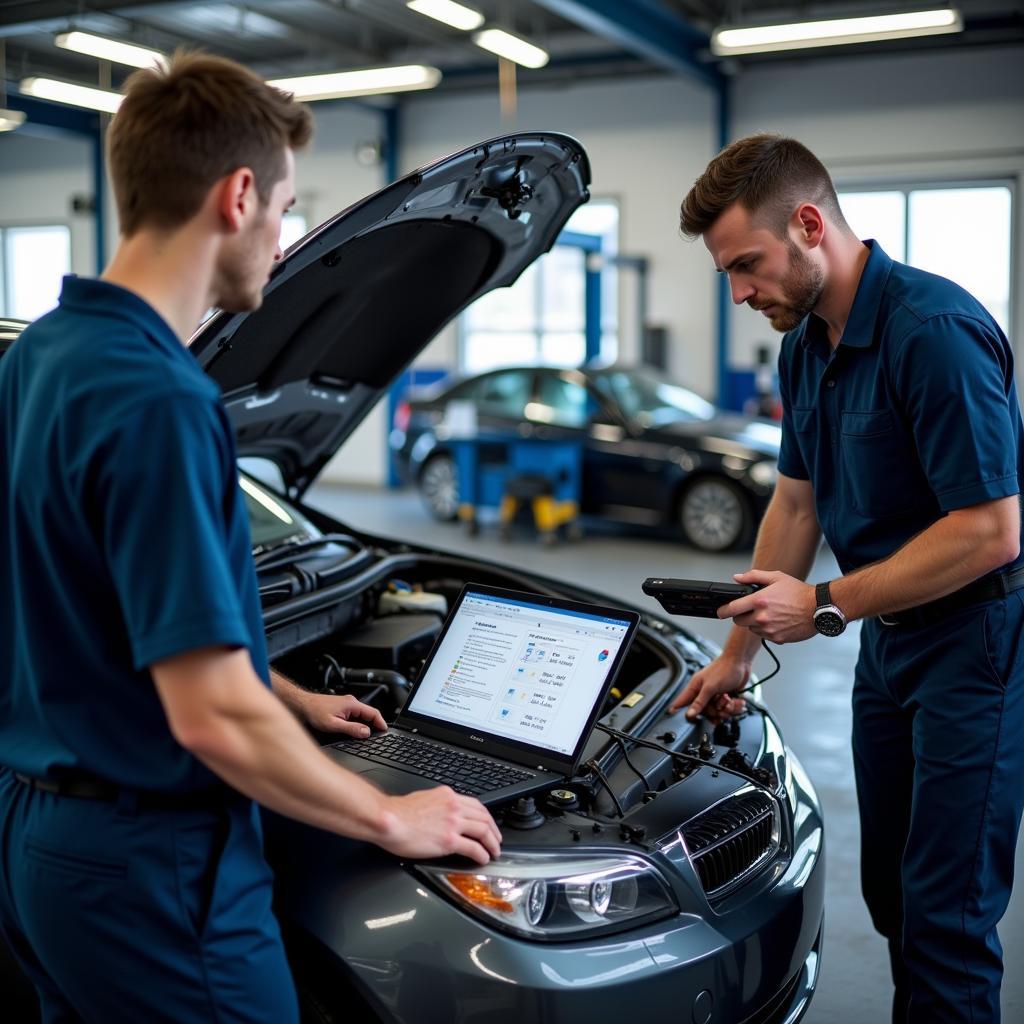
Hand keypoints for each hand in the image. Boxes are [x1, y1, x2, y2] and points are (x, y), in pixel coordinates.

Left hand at [297, 692, 387, 737]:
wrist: (302, 704)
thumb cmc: (314, 712)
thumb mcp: (333, 725)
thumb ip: (351, 729)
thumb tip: (366, 733)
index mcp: (352, 704)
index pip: (373, 713)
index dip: (381, 723)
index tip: (385, 731)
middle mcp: (351, 702)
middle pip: (369, 713)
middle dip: (375, 724)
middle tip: (378, 735)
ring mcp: (347, 704)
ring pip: (362, 714)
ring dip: (367, 723)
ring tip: (369, 734)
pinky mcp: (342, 707)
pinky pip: (356, 714)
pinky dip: (359, 722)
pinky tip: (356, 729)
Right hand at [379, 787, 502, 864]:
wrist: (389, 820)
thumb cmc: (398, 812)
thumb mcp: (423, 799)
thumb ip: (438, 805)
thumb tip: (441, 814)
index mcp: (448, 796)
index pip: (476, 805)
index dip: (486, 817)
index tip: (488, 825)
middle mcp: (454, 807)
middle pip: (484, 817)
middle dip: (494, 831)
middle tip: (497, 840)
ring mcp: (453, 823)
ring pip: (483, 832)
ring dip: (492, 844)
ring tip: (494, 852)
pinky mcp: (449, 840)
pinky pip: (473, 848)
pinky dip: (482, 854)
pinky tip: (483, 859)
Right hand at [669, 654, 750, 721]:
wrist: (741, 663)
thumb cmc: (724, 669)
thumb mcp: (710, 687)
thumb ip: (699, 702)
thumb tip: (689, 714)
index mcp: (695, 688)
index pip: (682, 702)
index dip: (679, 712)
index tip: (679, 718)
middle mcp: (703, 693)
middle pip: (704, 713)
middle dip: (715, 711)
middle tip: (721, 705)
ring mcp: (714, 697)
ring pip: (717, 713)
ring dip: (726, 709)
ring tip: (729, 701)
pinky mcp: (725, 699)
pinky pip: (727, 710)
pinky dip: (733, 707)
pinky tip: (735, 701)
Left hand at [718, 570, 816, 643]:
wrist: (819, 608)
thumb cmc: (799, 592)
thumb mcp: (776, 577)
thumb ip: (753, 576)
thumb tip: (737, 578)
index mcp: (759, 601)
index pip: (732, 608)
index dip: (723, 610)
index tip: (720, 611)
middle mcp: (762, 617)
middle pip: (739, 621)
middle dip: (741, 615)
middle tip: (750, 609)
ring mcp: (769, 630)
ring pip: (751, 629)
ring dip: (754, 623)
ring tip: (769, 613)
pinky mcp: (777, 639)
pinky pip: (764, 636)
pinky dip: (766, 630)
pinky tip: (777, 621)